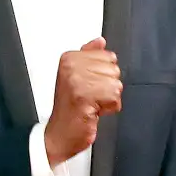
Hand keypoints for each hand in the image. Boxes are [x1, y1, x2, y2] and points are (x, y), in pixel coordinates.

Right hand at [45, 37, 121, 165]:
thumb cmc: (70, 108)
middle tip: (90, 97)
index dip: (104, 75)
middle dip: (108, 88)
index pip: (109, 57)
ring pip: (116, 85)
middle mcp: (71, 67)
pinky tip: (94, 111)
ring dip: (108, 99)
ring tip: (92, 104)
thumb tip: (100, 41)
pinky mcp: (85, 97)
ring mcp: (77, 82)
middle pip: (114, 70)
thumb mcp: (77, 76)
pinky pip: (114, 98)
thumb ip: (90, 56)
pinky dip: (109, 109)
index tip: (89, 85)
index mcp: (70, 58)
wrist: (60, 134)